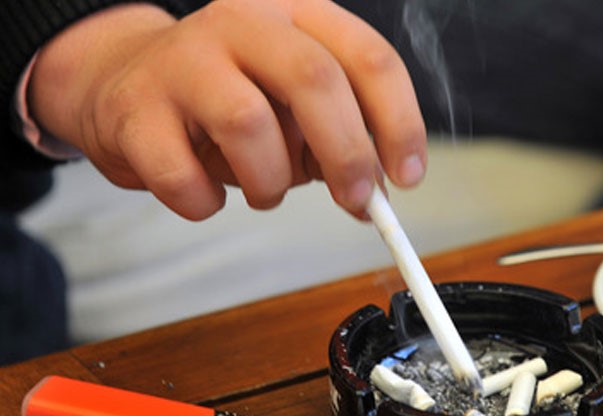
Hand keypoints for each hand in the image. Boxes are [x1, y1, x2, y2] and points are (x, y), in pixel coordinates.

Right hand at [28, 1, 425, 219]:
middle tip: (359, 201)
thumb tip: (376, 193)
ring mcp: (184, 60)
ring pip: (250, 125)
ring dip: (270, 181)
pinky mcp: (137, 110)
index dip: (399, 122)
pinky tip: (206, 193)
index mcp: (295, 15)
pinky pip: (186, 177)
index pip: (368, 58)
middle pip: (314, 79)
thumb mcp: (292, 102)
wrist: (124, 82)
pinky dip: (206, 202)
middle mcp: (241, 22)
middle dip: (348, 153)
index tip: (408, 177)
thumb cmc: (226, 97)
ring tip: (264, 188)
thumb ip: (338, 136)